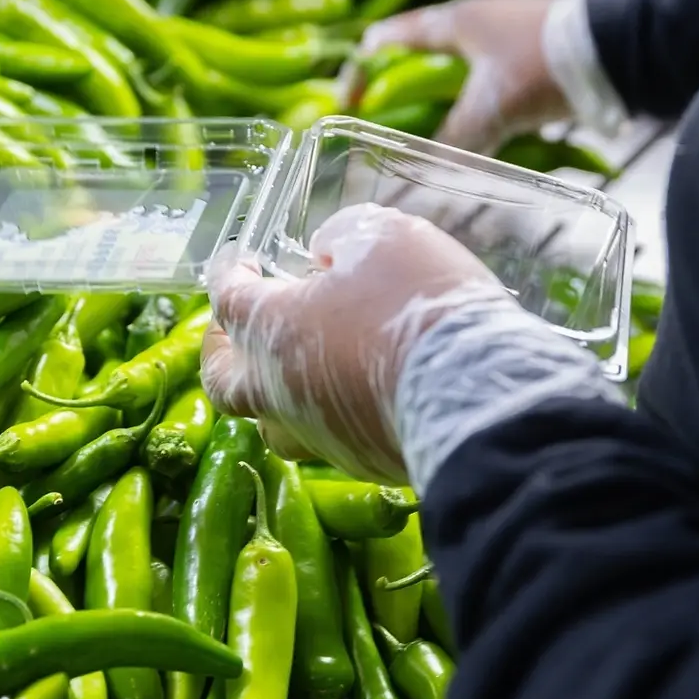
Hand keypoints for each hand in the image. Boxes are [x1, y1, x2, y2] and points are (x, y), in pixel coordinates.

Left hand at [202, 202, 515, 483]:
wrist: (475, 397)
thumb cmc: (417, 305)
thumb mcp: (381, 237)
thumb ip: (343, 237)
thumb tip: (329, 255)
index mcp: (272, 331)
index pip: (228, 299)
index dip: (229, 274)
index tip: (239, 262)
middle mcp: (281, 390)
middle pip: (224, 381)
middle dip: (222, 352)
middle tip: (234, 332)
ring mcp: (320, 435)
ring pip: (274, 422)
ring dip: (276, 392)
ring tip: (299, 365)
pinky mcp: (363, 462)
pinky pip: (330, 438)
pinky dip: (331, 411)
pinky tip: (358, 388)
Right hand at [351, 0, 569, 155]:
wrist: (621, 48)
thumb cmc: (543, 64)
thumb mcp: (493, 107)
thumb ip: (457, 139)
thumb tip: (427, 173)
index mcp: (454, 21)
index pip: (391, 38)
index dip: (365, 68)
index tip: (352, 100)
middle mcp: (475, 21)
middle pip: (421, 52)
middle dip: (401, 83)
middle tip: (384, 116)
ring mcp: (505, 35)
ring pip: (456, 66)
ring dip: (439, 93)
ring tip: (425, 128)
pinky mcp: (532, 52)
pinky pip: (486, 78)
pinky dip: (473, 99)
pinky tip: (474, 126)